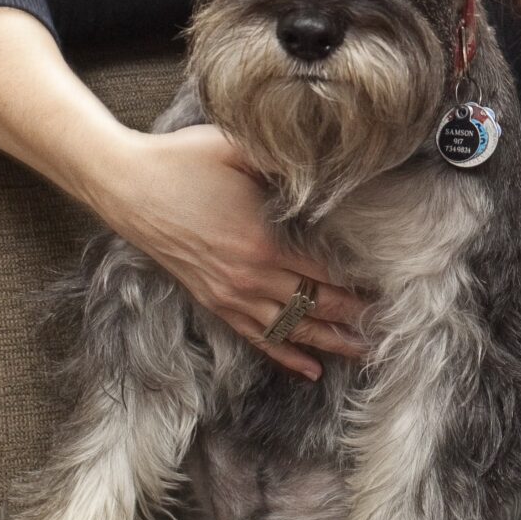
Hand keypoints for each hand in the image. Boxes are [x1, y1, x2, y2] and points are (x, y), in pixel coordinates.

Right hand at [91, 124, 369, 378]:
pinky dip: (286, 356)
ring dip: (330, 343)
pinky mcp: (213, 302)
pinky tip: (309, 369)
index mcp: (265, 242)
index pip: (328, 274)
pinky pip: (258, 338)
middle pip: (318, 308)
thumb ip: (285, 163)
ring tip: (365, 353)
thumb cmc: (184, 160)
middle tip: (393, 330)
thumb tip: (325, 165)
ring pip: (292, 330)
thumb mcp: (240, 150)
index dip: (361, 285)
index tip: (393, 291)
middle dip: (356, 320)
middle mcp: (251, 277)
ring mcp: (231, 294)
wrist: (127, 186)